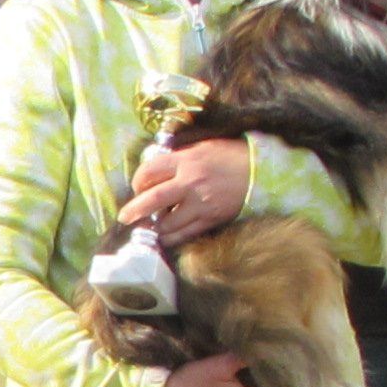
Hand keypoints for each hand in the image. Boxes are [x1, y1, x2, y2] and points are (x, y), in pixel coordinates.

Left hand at [121, 138, 249, 244]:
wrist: (262, 173)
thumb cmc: (231, 157)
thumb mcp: (202, 148)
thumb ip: (178, 159)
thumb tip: (155, 170)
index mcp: (186, 160)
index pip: (149, 172)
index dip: (138, 181)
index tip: (137, 187)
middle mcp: (190, 182)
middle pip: (153, 199)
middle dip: (134, 210)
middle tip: (124, 217)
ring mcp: (201, 203)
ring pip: (168, 223)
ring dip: (155, 227)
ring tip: (149, 227)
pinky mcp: (211, 219)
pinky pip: (185, 234)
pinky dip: (172, 237)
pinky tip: (165, 237)